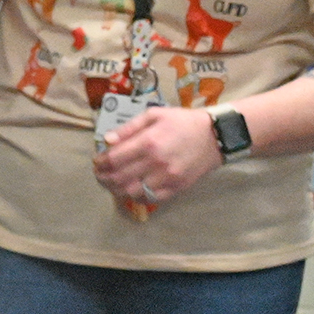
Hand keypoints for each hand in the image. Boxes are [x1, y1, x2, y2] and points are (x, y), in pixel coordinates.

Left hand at [92, 105, 221, 204]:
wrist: (216, 136)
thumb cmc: (182, 122)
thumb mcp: (154, 115)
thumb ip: (128, 128)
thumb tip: (107, 140)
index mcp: (148, 143)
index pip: (114, 159)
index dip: (100, 163)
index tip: (97, 162)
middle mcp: (156, 163)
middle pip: (119, 177)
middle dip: (103, 177)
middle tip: (99, 174)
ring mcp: (167, 178)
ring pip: (131, 192)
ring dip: (116, 189)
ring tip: (111, 183)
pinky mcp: (177, 188)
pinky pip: (150, 199)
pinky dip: (135, 197)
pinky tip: (130, 190)